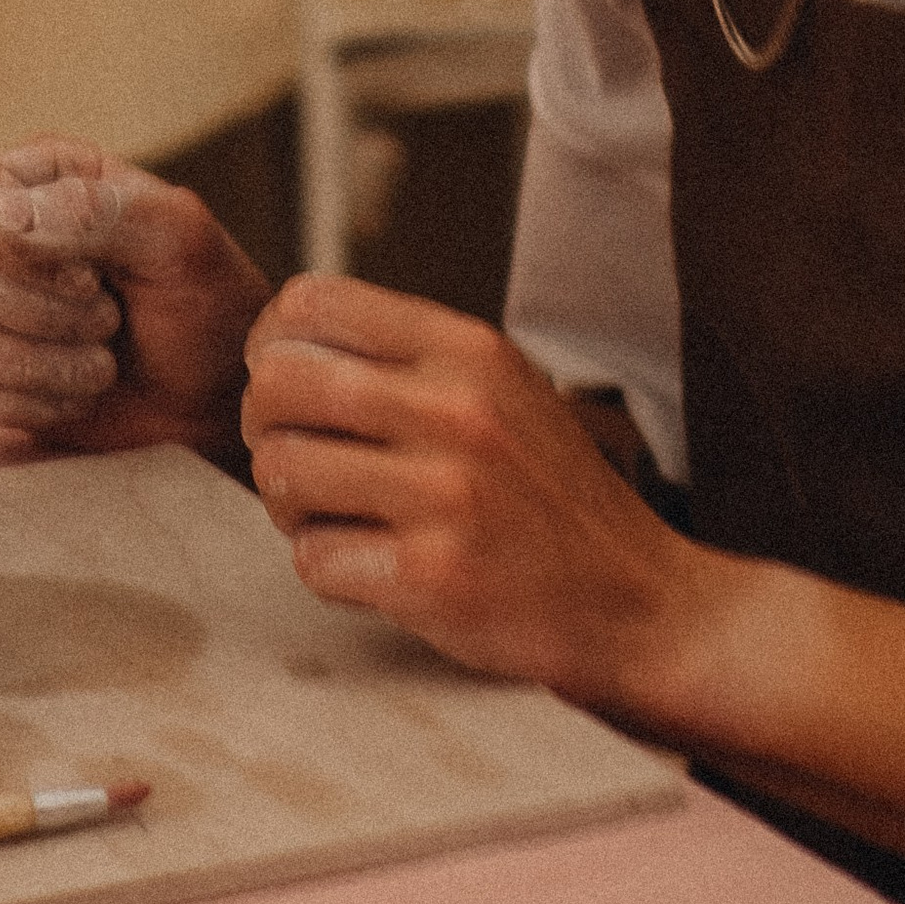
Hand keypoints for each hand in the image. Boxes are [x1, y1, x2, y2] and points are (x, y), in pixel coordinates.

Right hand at [0, 138, 266, 452]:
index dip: (15, 246)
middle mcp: (2, 235)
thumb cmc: (208, 304)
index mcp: (45, 177)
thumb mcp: (178, 240)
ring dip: (36, 363)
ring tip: (103, 364)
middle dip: (36, 311)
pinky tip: (80, 394)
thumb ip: (96, 211)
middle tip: (109, 321)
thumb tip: (0, 216)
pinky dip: (28, 403)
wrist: (218, 396)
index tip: (92, 277)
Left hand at [241, 275, 696, 703]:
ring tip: (334, 517)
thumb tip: (284, 342)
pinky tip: (374, 569)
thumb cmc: (551, 496)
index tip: (292, 386)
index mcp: (470, 348)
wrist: (638, 601)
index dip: (275, 344)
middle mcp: (456, 408)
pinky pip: (313, 558)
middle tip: (298, 459)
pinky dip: (328, 569)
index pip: (313, 302)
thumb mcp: (504, 390)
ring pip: (283, 470)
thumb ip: (410, 359)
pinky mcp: (431, 576)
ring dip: (289, 504)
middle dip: (266, 425)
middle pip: (280, 382)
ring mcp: (444, 493)